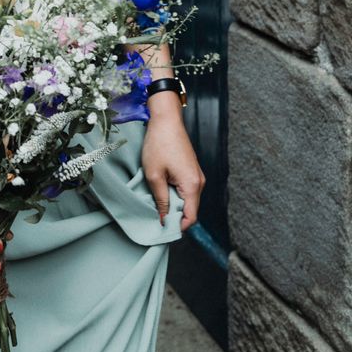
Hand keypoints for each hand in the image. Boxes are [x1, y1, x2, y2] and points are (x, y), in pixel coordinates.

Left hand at [142, 94, 204, 231]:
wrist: (166, 121)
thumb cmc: (159, 144)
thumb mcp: (154, 175)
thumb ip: (160, 199)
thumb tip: (163, 218)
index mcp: (192, 185)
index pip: (191, 217)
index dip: (177, 227)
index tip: (162, 230)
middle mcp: (199, 182)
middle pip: (190, 210)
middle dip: (174, 216)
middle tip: (154, 218)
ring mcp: (196, 176)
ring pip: (187, 200)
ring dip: (173, 204)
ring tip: (155, 203)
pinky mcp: (191, 170)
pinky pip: (185, 190)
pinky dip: (174, 194)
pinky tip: (160, 191)